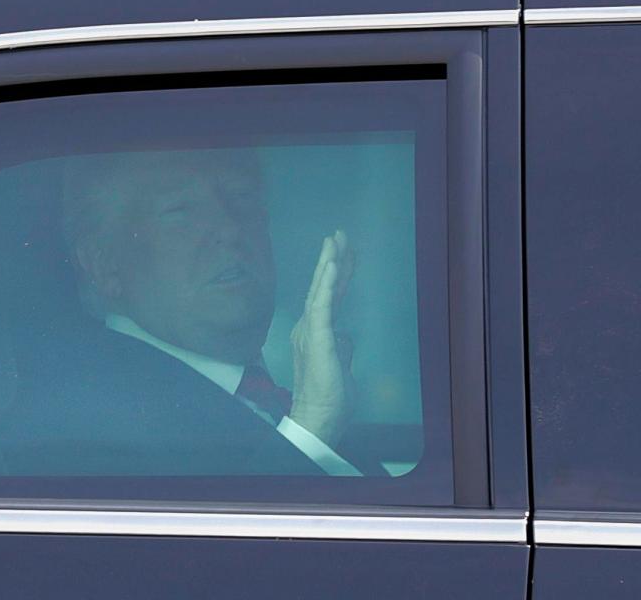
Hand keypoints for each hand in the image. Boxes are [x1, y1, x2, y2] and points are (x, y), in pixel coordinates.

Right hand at [288, 230, 353, 446]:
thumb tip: (346, 336)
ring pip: (320, 290)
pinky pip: (321, 305)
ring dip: (329, 263)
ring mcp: (310, 330)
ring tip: (334, 240)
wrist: (317, 419)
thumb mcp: (341, 367)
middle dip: (332, 259)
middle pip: (324, 287)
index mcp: (315, 333)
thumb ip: (342, 348)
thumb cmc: (328, 400)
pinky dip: (326, 283)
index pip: (329, 297)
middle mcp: (308, 327)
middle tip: (338, 234)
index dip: (337, 274)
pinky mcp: (315, 337)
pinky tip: (332, 265)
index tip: (343, 252)